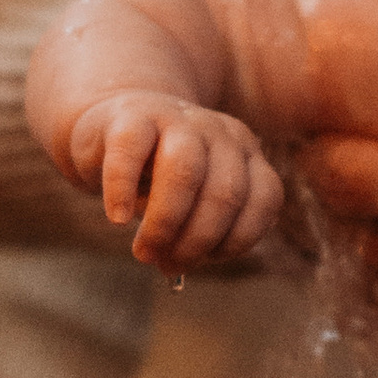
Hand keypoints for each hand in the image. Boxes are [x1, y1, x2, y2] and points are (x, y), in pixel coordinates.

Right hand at [69, 90, 283, 267]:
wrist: (112, 123)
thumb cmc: (155, 174)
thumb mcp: (190, 200)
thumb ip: (194, 229)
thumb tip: (174, 264)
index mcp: (244, 151)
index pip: (264, 197)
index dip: (238, 240)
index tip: (206, 260)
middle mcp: (217, 130)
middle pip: (225, 193)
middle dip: (196, 242)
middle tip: (165, 263)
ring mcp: (175, 117)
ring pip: (184, 171)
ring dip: (165, 223)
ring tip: (144, 251)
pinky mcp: (130, 114)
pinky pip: (130, 150)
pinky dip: (123, 190)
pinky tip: (118, 218)